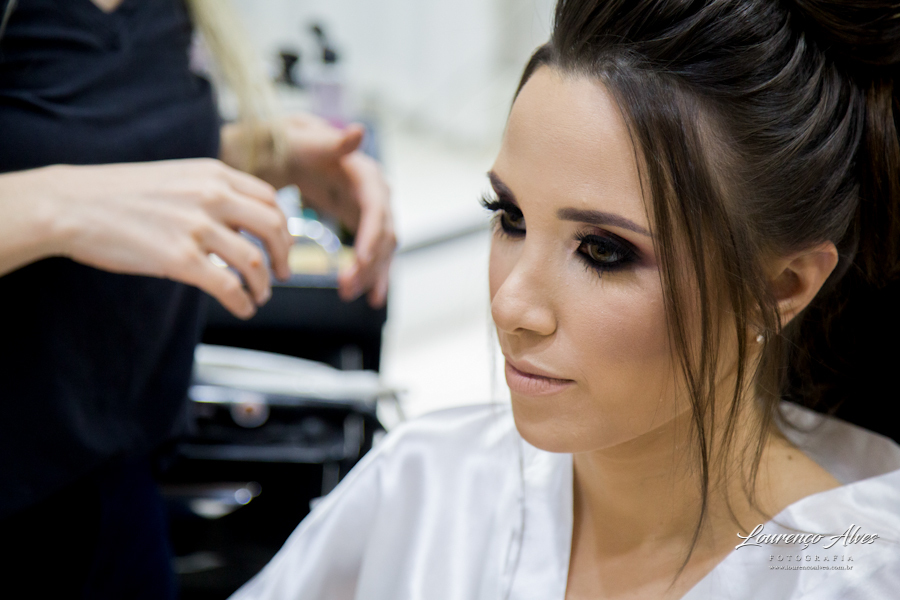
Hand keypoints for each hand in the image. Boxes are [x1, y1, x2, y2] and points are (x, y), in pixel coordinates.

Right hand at [4, 159, 292, 318]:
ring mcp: (197, 226)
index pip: (270, 199)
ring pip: (255, 261)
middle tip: (282, 273)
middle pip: (274, 228)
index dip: (283, 226)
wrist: (69, 204)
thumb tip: (237, 225)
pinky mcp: (180, 258)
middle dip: (284, 256)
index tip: (281, 244)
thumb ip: (210, 194)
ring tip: (259, 295)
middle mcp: (212, 195)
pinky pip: (229, 286)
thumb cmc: (116, 194)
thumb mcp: (175, 178)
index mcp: (213, 173)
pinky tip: (243, 308)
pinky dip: (243, 302)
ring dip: (264, 285)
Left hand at [225, 115, 395, 307]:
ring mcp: (372, 214)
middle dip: (367, 263)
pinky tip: (372, 299)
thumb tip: (359, 131)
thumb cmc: (294, 145)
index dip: (371, 236)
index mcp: (366, 175)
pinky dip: (374, 277)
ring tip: (348, 294)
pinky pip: (375, 255)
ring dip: (368, 274)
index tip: (359, 261)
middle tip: (345, 286)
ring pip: (381, 250)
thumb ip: (332, 141)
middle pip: (382, 235)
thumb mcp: (306, 141)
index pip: (377, 209)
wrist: (289, 152)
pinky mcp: (363, 228)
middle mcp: (376, 195)